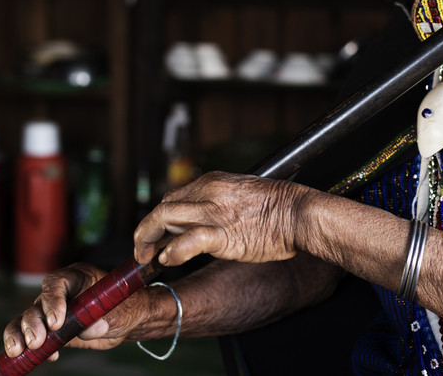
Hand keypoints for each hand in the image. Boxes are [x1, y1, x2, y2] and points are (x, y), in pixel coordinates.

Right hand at [1, 263, 143, 359]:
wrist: (126, 321)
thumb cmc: (125, 308)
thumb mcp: (119, 312)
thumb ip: (104, 318)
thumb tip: (90, 329)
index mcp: (78, 277)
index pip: (57, 282)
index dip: (52, 301)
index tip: (56, 323)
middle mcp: (61, 292)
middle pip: (38, 302)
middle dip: (33, 322)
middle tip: (36, 340)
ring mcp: (52, 311)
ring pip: (28, 319)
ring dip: (20, 334)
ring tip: (18, 350)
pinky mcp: (50, 330)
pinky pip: (30, 336)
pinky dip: (30, 348)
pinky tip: (45, 357)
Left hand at [135, 171, 311, 267]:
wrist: (299, 214)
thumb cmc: (277, 208)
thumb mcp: (241, 195)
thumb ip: (218, 203)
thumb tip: (200, 220)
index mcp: (213, 181)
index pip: (173, 198)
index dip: (159, 219)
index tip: (156, 235)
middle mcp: (208, 191)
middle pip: (162, 206)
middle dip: (147, 229)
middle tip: (143, 250)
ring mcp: (213, 211)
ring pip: (163, 217)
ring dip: (147, 239)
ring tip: (145, 258)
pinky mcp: (222, 234)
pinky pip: (186, 241)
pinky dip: (171, 251)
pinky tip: (167, 261)